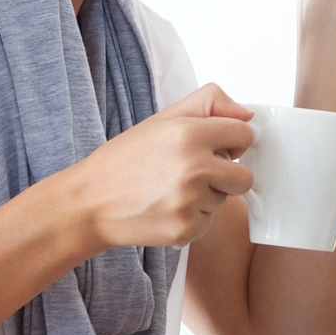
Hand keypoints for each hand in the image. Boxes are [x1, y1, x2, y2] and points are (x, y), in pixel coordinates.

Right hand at [56, 83, 256, 250]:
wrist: (88, 204)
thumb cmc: (125, 160)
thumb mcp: (162, 119)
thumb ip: (209, 104)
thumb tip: (248, 113)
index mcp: (189, 133)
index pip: (245, 134)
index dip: (232, 141)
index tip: (217, 147)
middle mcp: (193, 168)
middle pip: (245, 177)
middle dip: (226, 176)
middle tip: (194, 174)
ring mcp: (190, 202)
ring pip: (224, 201)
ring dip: (205, 198)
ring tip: (170, 191)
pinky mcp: (184, 230)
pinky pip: (207, 224)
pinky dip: (191, 220)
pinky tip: (164, 210)